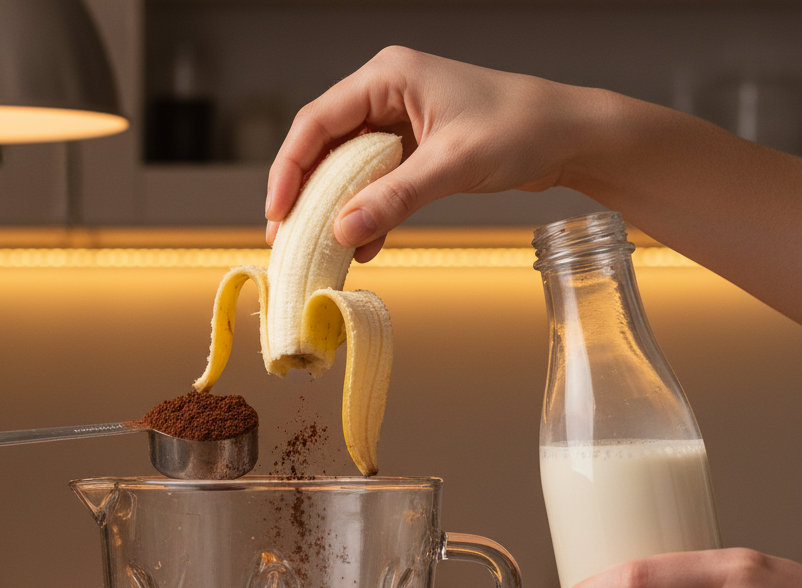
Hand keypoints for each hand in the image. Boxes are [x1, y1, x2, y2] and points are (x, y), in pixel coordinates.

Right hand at [265, 47, 801, 321]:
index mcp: (387, 77)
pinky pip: (376, 184)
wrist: (569, 136)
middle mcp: (386, 95)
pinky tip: (367, 246)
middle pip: (325, 147)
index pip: (317, 123)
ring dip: (336, 209)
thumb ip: (394, 198)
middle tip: (289, 238)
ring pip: (348, 169)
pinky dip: (369, 214)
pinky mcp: (415, 150)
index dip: (289, 169)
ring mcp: (400, 123)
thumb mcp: (452, 165)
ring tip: (323, 249)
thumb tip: (343, 232)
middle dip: (307, 195)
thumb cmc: (521, 129)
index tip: (278, 213)